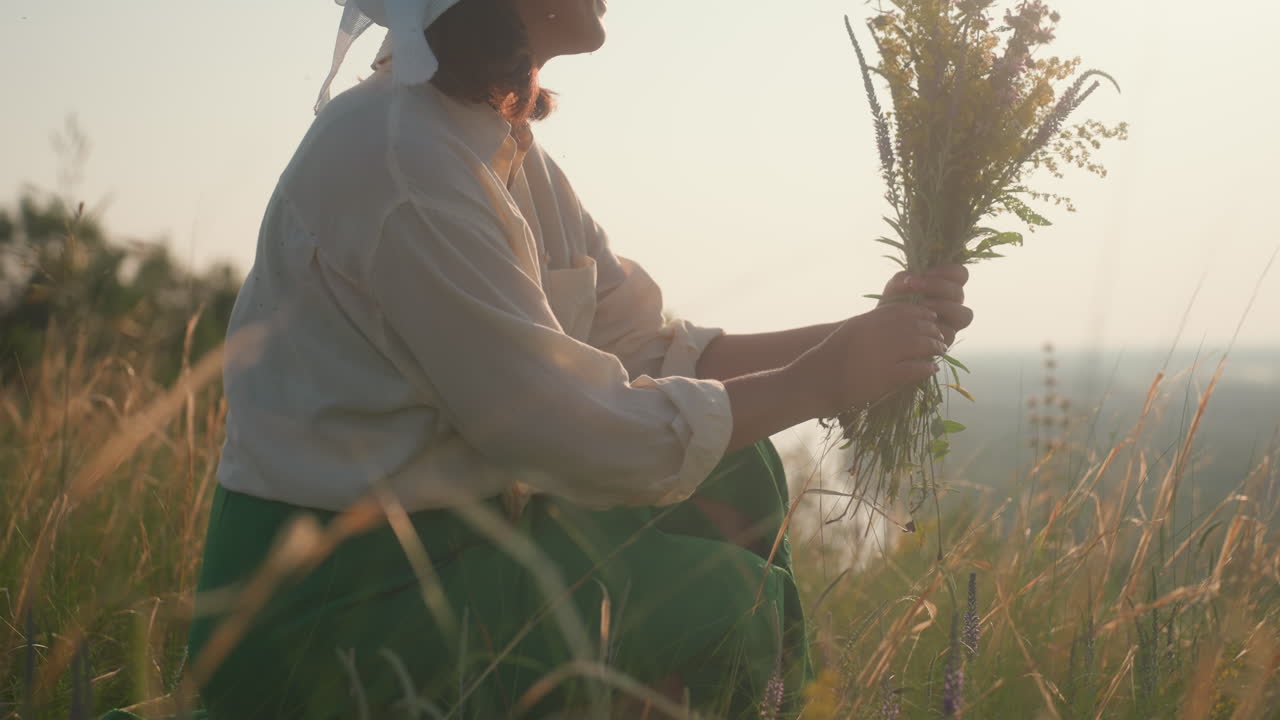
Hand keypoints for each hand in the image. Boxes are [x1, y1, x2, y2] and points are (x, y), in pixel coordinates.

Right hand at [791, 303, 945, 417]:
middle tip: (939, 337)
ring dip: (933, 347)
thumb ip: (870, 325)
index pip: (902, 310)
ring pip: (919, 345)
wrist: (814, 382)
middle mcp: (876, 334)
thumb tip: (894, 323)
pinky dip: (926, 367)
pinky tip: (931, 368)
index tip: (929, 318)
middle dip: (931, 331)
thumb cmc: (827, 358)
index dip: (920, 313)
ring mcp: (882, 355)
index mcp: (867, 321)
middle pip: (915, 326)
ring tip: (940, 351)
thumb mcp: (849, 331)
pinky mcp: (886, 377)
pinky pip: (915, 368)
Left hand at [879, 264, 974, 346]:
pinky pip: (951, 333)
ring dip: (942, 306)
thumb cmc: (895, 304)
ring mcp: (952, 323)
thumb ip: (903, 278)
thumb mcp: (895, 287)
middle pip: (960, 292)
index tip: (925, 272)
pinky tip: (921, 323)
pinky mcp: (946, 340)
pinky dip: (936, 327)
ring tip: (921, 305)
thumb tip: (910, 279)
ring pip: (964, 314)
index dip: (947, 270)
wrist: (885, 330)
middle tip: (915, 285)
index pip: (960, 274)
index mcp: (946, 285)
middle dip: (937, 286)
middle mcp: (953, 303)